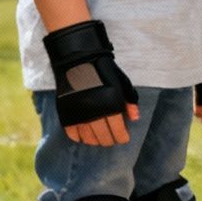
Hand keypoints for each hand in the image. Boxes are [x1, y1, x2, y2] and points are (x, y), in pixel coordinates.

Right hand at [45, 20, 138, 142]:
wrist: (78, 59)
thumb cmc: (103, 70)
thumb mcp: (122, 83)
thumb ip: (130, 101)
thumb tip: (134, 119)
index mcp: (111, 105)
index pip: (118, 131)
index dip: (122, 137)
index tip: (123, 138)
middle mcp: (95, 112)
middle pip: (103, 137)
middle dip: (110, 140)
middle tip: (111, 139)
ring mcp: (79, 114)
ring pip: (88, 138)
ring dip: (95, 141)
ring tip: (99, 139)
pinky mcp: (66, 113)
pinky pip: (72, 133)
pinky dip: (79, 137)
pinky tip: (83, 136)